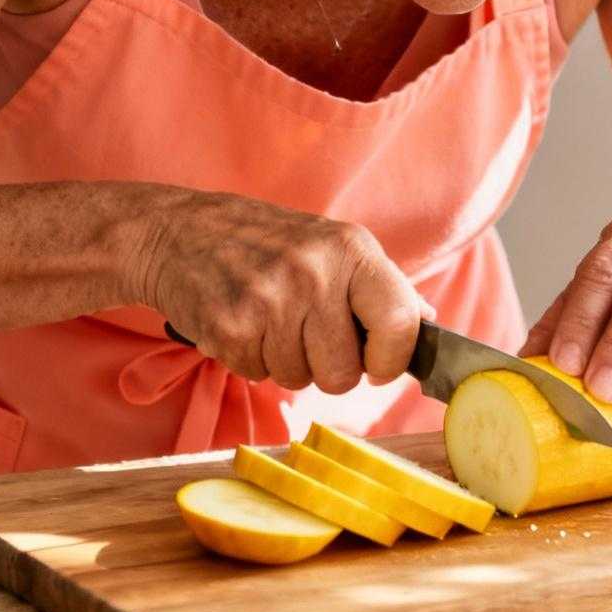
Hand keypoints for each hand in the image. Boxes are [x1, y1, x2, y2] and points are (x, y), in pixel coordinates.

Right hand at [140, 192, 428, 391]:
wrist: (180, 231)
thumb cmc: (269, 244)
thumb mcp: (334, 246)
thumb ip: (384, 287)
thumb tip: (430, 325)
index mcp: (351, 250)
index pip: (400, 322)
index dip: (392, 358)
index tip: (378, 362)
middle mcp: (313, 272)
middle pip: (345, 373)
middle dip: (329, 368)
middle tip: (307, 334)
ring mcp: (269, 300)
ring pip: (301, 380)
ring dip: (287, 362)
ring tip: (270, 320)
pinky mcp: (229, 326)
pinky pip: (259, 375)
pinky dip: (251, 359)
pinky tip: (243, 323)